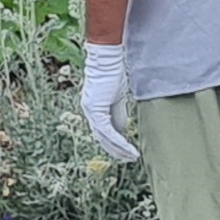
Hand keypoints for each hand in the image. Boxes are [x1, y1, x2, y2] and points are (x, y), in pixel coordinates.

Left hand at [79, 42, 138, 163]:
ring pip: (104, 137)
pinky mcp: (95, 110)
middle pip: (101, 137)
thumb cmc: (113, 73)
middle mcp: (89, 111)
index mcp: (93, 108)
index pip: (102, 131)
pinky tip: (128, 149)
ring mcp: (90, 111)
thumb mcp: (117, 98)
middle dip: (115, 150)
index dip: (114, 142)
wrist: (107, 60)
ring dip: (118, 149)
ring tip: (131, 157)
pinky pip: (108, 131)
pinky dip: (119, 141)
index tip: (125, 151)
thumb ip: (118, 115)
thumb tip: (122, 131)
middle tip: (128, 159)